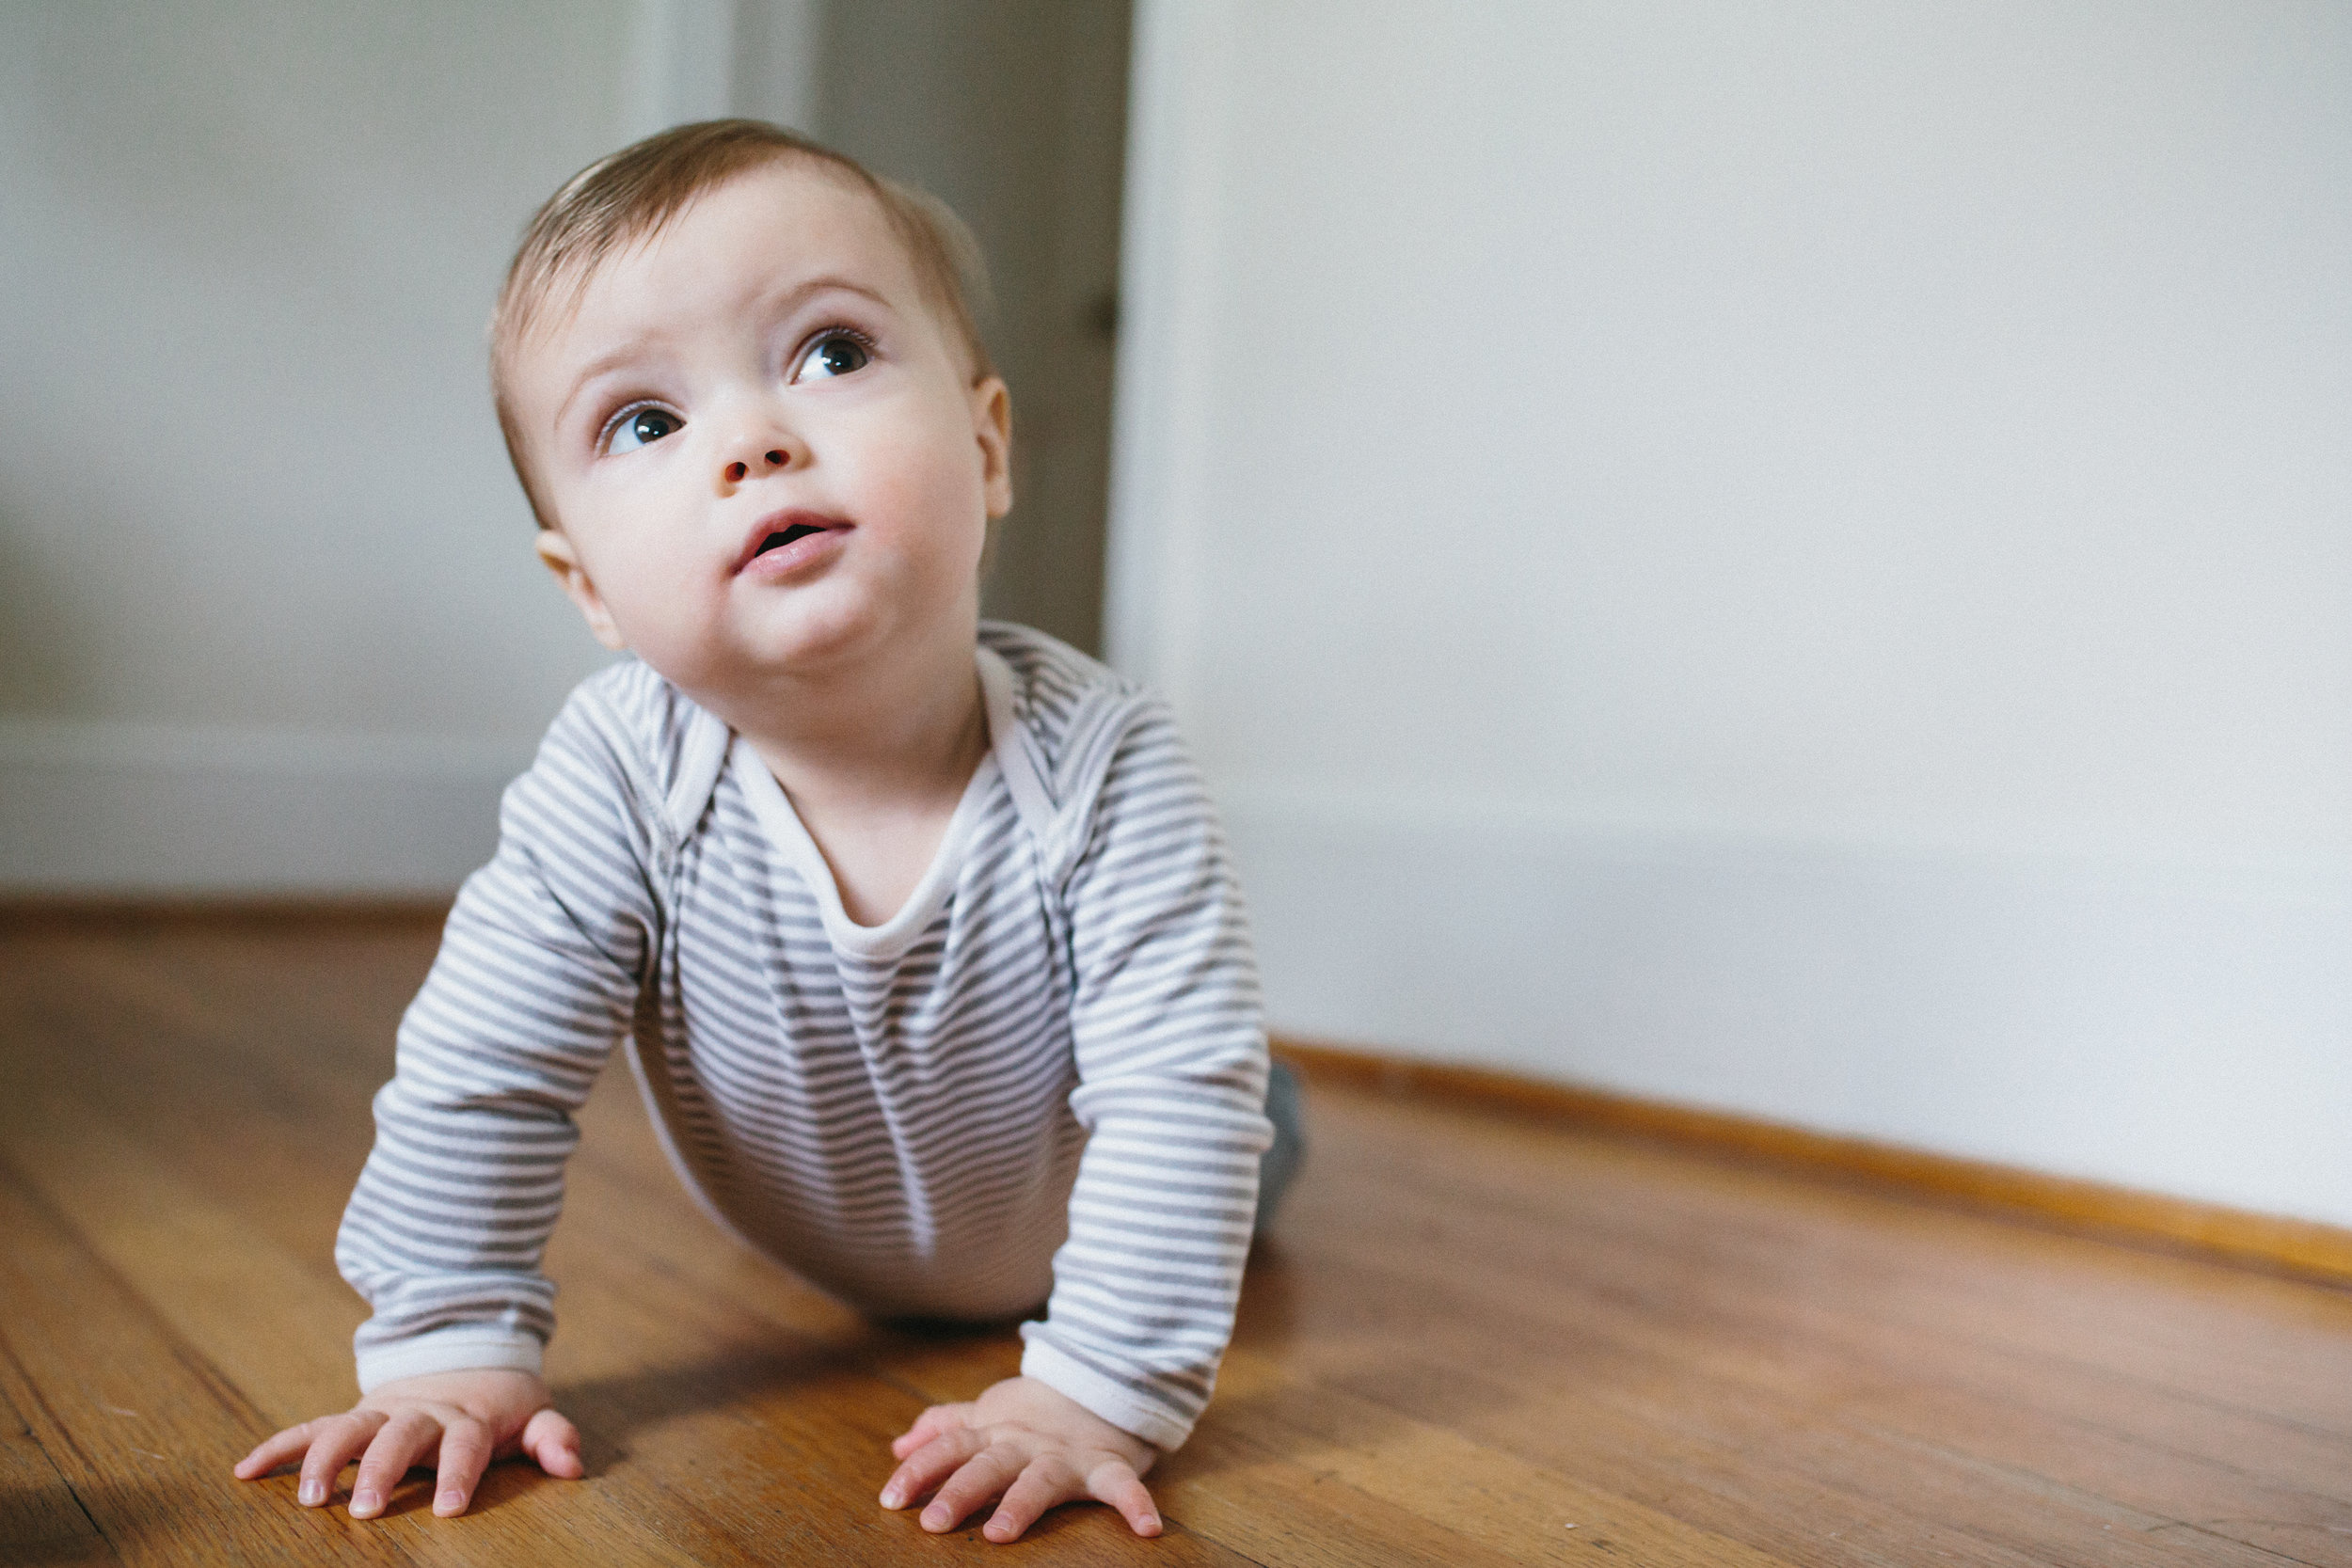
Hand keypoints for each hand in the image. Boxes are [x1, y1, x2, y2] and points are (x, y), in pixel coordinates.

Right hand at [231, 1368, 581, 1518]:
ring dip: (323, 1460)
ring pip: (347, 1429)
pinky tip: (244, 1470)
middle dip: (381, 1471)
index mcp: (467, 1418)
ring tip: (307, 1498)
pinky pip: (310, 1427)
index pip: (464, 1445)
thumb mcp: (534, 1414)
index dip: (458, 1474)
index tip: (447, 1509)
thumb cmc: (501, 1402)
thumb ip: (553, 1438)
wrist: (464, 1349)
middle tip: (364, 1510)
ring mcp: (382, 1413)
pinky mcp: (354, 1415)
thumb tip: (574, 1465)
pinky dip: (278, 1446)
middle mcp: (421, 1413)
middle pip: (399, 1438)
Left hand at [880, 1375, 1160, 1542]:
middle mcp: (1023, 1444)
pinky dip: (1135, 1503)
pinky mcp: (1107, 1464)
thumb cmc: (1037, 1409)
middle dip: (958, 1492)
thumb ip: (945, 1428)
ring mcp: (1065, 1455)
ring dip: (1021, 1504)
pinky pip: (1122, 1484)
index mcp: (994, 1434)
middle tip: (932, 1522)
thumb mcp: (988, 1413)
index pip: (949, 1448)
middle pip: (985, 1466)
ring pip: (1039, 1479)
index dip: (919, 1471)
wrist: (1103, 1376)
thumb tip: (899, 1447)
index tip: (890, 1500)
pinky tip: (1146, 1528)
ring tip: (1001, 1533)